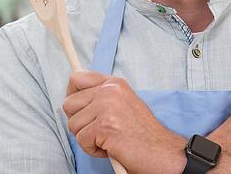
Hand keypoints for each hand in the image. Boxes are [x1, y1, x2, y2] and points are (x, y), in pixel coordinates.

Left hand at [63, 71, 184, 172]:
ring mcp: (107, 106)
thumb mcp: (124, 104)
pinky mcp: (104, 126)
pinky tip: (110, 148)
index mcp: (114, 83)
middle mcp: (110, 90)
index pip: (77, 78)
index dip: (72, 95)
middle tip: (97, 131)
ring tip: (108, 140)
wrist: (161, 152)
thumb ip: (102, 97)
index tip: (79, 108)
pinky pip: (81, 140)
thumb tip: (74, 98)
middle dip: (79, 122)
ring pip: (73, 124)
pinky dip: (93, 150)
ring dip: (87, 138)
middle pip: (68, 103)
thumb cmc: (143, 134)